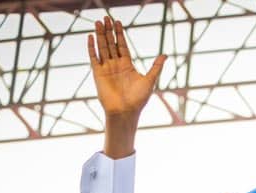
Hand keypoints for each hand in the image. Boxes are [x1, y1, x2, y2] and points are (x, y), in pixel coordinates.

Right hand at [88, 16, 165, 157]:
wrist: (125, 112)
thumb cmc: (138, 100)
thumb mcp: (150, 80)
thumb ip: (156, 67)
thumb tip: (165, 55)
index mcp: (127, 65)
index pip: (122, 45)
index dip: (119, 34)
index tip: (118, 22)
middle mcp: (116, 65)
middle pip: (111, 43)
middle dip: (109, 30)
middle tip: (106, 17)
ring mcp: (106, 68)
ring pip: (102, 48)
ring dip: (100, 35)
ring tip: (98, 22)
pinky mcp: (98, 74)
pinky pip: (94, 58)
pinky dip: (92, 47)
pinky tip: (90, 37)